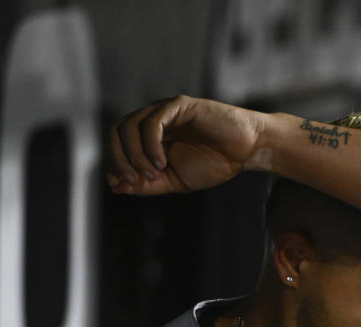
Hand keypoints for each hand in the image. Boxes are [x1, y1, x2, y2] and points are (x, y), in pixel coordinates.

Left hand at [106, 95, 267, 194]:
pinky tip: (161, 162)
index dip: (113, 163)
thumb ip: (148, 184)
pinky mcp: (180, 106)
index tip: (121, 185)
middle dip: (119, 159)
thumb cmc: (215, 163)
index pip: (117, 143)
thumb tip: (117, 186)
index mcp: (149, 135)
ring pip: (130, 126)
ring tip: (153, 173)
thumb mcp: (176, 181)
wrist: (247, 150)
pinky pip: (153, 122)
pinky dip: (150, 145)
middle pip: (117, 132)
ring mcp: (166, 110)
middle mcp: (153, 119)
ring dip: (135, 154)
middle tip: (133, 181)